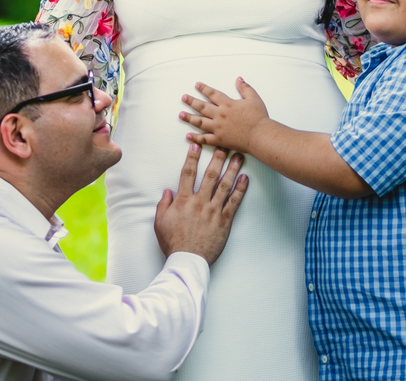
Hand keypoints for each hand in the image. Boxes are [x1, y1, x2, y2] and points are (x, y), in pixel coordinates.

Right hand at [153, 144, 247, 264]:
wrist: (188, 260)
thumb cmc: (173, 243)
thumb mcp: (160, 223)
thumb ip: (163, 205)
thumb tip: (167, 192)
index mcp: (183, 201)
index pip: (187, 174)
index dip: (192, 158)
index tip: (196, 146)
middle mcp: (200, 202)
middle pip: (210, 175)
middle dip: (218, 157)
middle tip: (224, 144)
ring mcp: (213, 211)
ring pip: (224, 185)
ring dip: (232, 169)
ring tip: (239, 156)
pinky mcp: (224, 221)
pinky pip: (234, 202)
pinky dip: (241, 189)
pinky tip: (245, 178)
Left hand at [179, 78, 268, 153]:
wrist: (260, 135)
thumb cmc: (259, 118)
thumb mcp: (254, 98)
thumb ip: (245, 88)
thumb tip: (239, 79)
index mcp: (227, 104)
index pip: (212, 93)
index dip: (203, 88)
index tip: (196, 85)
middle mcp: (220, 115)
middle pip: (202, 106)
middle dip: (191, 101)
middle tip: (183, 97)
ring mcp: (218, 128)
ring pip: (199, 122)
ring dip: (189, 118)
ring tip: (181, 115)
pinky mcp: (219, 140)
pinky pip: (204, 139)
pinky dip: (195, 138)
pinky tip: (188, 136)